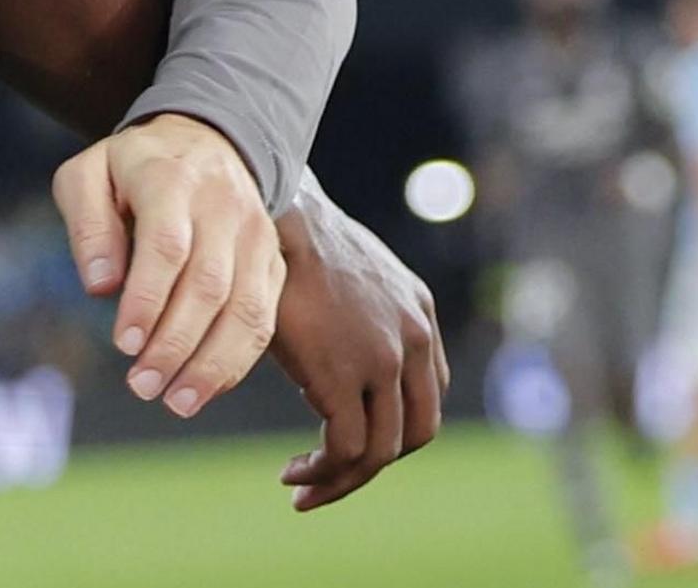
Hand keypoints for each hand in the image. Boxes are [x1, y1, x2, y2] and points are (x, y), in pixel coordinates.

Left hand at [55, 114, 285, 416]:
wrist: (208, 139)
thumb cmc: (132, 168)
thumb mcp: (87, 174)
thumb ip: (86, 225)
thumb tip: (100, 287)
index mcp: (171, 178)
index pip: (167, 246)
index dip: (148, 300)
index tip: (124, 344)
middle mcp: (223, 206)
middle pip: (208, 285)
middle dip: (176, 344)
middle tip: (142, 386)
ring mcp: (255, 235)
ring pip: (246, 309)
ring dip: (212, 364)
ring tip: (176, 402)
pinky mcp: (273, 261)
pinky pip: (264, 319)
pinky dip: (237, 360)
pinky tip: (205, 388)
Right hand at [267, 184, 445, 509]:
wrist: (271, 211)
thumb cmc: (291, 238)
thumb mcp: (345, 277)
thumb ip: (354, 316)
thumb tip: (328, 346)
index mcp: (418, 313)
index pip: (425, 396)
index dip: (392, 430)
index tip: (347, 442)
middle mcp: (414, 339)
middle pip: (418, 432)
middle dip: (375, 466)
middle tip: (331, 479)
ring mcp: (384, 359)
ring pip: (383, 451)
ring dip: (343, 480)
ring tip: (303, 487)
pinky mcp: (345, 375)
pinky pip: (347, 449)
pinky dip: (323, 473)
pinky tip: (294, 474)